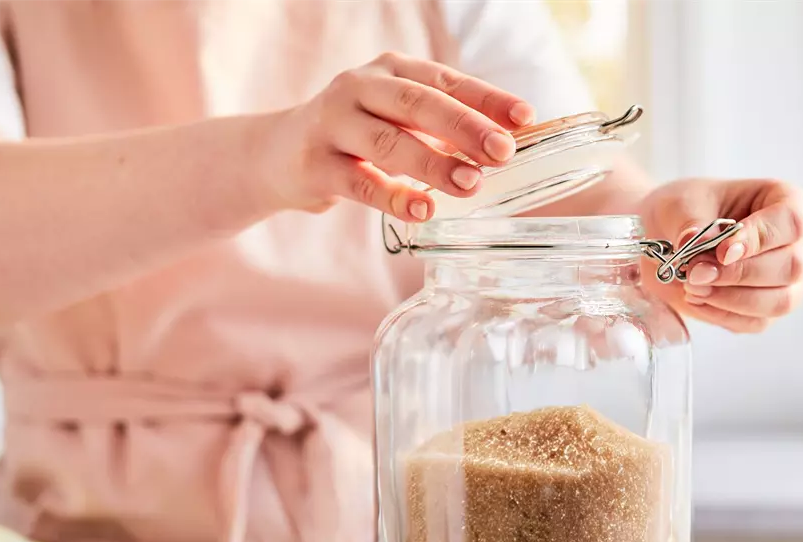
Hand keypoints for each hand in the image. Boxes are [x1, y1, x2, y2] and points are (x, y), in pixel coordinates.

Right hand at [265, 52, 534, 220]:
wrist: (277, 154)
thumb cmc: (355, 137)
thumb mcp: (398, 119)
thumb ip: (443, 128)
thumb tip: (509, 145)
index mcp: (391, 70)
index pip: (447, 80)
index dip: (487, 99)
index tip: (524, 119)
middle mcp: (360, 87)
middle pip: (418, 103)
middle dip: (465, 127)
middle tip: (503, 151)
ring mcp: (333, 124)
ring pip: (389, 141)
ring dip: (433, 164)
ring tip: (470, 183)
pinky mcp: (316, 164)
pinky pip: (360, 182)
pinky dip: (394, 197)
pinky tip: (423, 211)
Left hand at [638, 179, 802, 332]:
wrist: (667, 237)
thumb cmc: (685, 210)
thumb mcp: (682, 205)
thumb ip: (692, 224)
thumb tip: (692, 241)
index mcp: (784, 201)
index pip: (791, 221)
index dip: (759, 239)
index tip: (722, 251)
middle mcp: (796, 242)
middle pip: (792, 266)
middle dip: (740, 274)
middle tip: (696, 273)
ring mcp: (787, 280)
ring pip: (780, 301)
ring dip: (732, 299)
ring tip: (692, 287)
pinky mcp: (767, 309)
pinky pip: (756, 322)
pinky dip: (723, 314)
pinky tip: (696, 300)